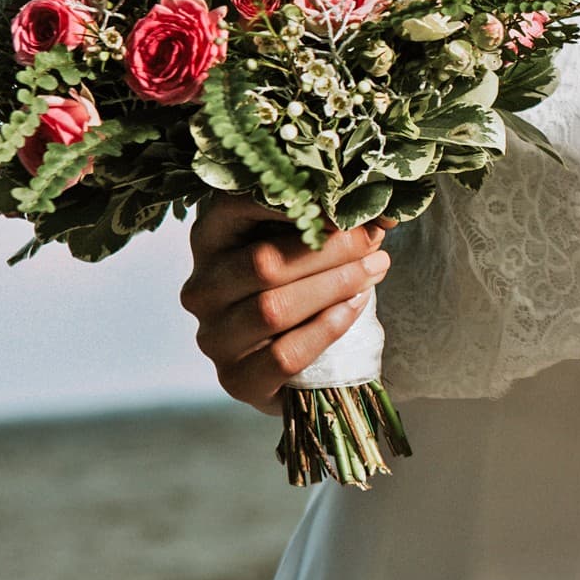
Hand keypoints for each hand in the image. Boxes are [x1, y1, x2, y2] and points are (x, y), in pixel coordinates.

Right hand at [180, 193, 394, 414]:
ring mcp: (214, 337)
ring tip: (375, 269)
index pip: (234, 206)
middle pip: (264, 263)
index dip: (288, 201)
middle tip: (373, 240)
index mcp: (210, 240)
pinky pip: (285, 354)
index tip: (339, 200)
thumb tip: (377, 214)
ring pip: (274, 308)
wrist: (296, 358)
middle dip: (328, 249)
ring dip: (334, 285)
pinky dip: (327, 328)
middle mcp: (202, 288)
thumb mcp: (304, 243)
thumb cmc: (300, 283)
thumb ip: (327, 222)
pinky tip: (355, 306)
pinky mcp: (236, 379)